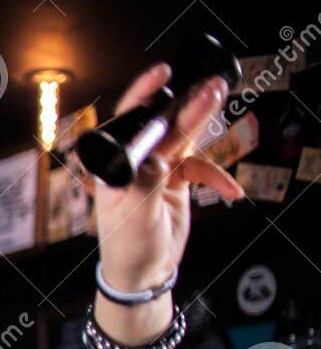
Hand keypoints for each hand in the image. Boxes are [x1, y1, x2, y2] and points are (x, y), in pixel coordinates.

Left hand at [90, 63, 243, 293]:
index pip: (127, 123)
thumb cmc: (128, 248)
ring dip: (202, 121)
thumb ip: (145, 185)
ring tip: (220, 95)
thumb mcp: (135, 218)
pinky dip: (217, 178)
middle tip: (210, 84)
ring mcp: (156, 171)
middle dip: (185, 103)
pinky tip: (232, 191)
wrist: (142, 275)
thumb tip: (157, 159)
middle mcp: (134, 164)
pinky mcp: (175, 182)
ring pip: (182, 139)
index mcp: (115, 167)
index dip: (143, 95)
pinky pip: (200, 169)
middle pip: (161, 125)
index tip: (163, 74)